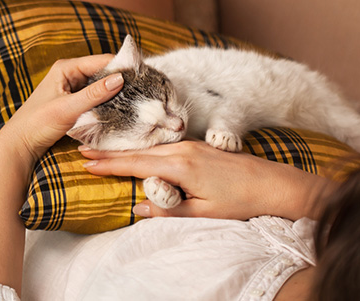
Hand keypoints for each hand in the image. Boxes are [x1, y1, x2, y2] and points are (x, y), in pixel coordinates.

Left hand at [0, 54, 123, 290]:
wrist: (19, 145)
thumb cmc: (37, 124)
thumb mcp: (67, 109)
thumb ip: (93, 95)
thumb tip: (120, 79)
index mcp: (66, 68)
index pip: (102, 61)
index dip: (123, 66)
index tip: (145, 74)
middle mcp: (70, 74)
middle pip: (103, 72)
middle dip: (122, 80)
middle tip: (146, 88)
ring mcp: (72, 89)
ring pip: (101, 86)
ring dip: (116, 92)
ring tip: (139, 98)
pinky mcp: (74, 103)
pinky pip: (96, 98)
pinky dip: (108, 102)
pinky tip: (122, 108)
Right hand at [81, 140, 335, 220]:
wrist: (275, 184)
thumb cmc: (240, 201)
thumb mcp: (201, 213)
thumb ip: (166, 210)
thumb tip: (137, 207)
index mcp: (180, 166)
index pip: (135, 164)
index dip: (109, 164)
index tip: (85, 162)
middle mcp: (183, 149)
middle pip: (139, 152)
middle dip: (111, 154)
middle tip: (84, 152)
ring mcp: (192, 145)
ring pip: (152, 148)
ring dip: (128, 152)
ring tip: (105, 153)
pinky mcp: (200, 146)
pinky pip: (166, 147)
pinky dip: (147, 151)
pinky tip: (140, 155)